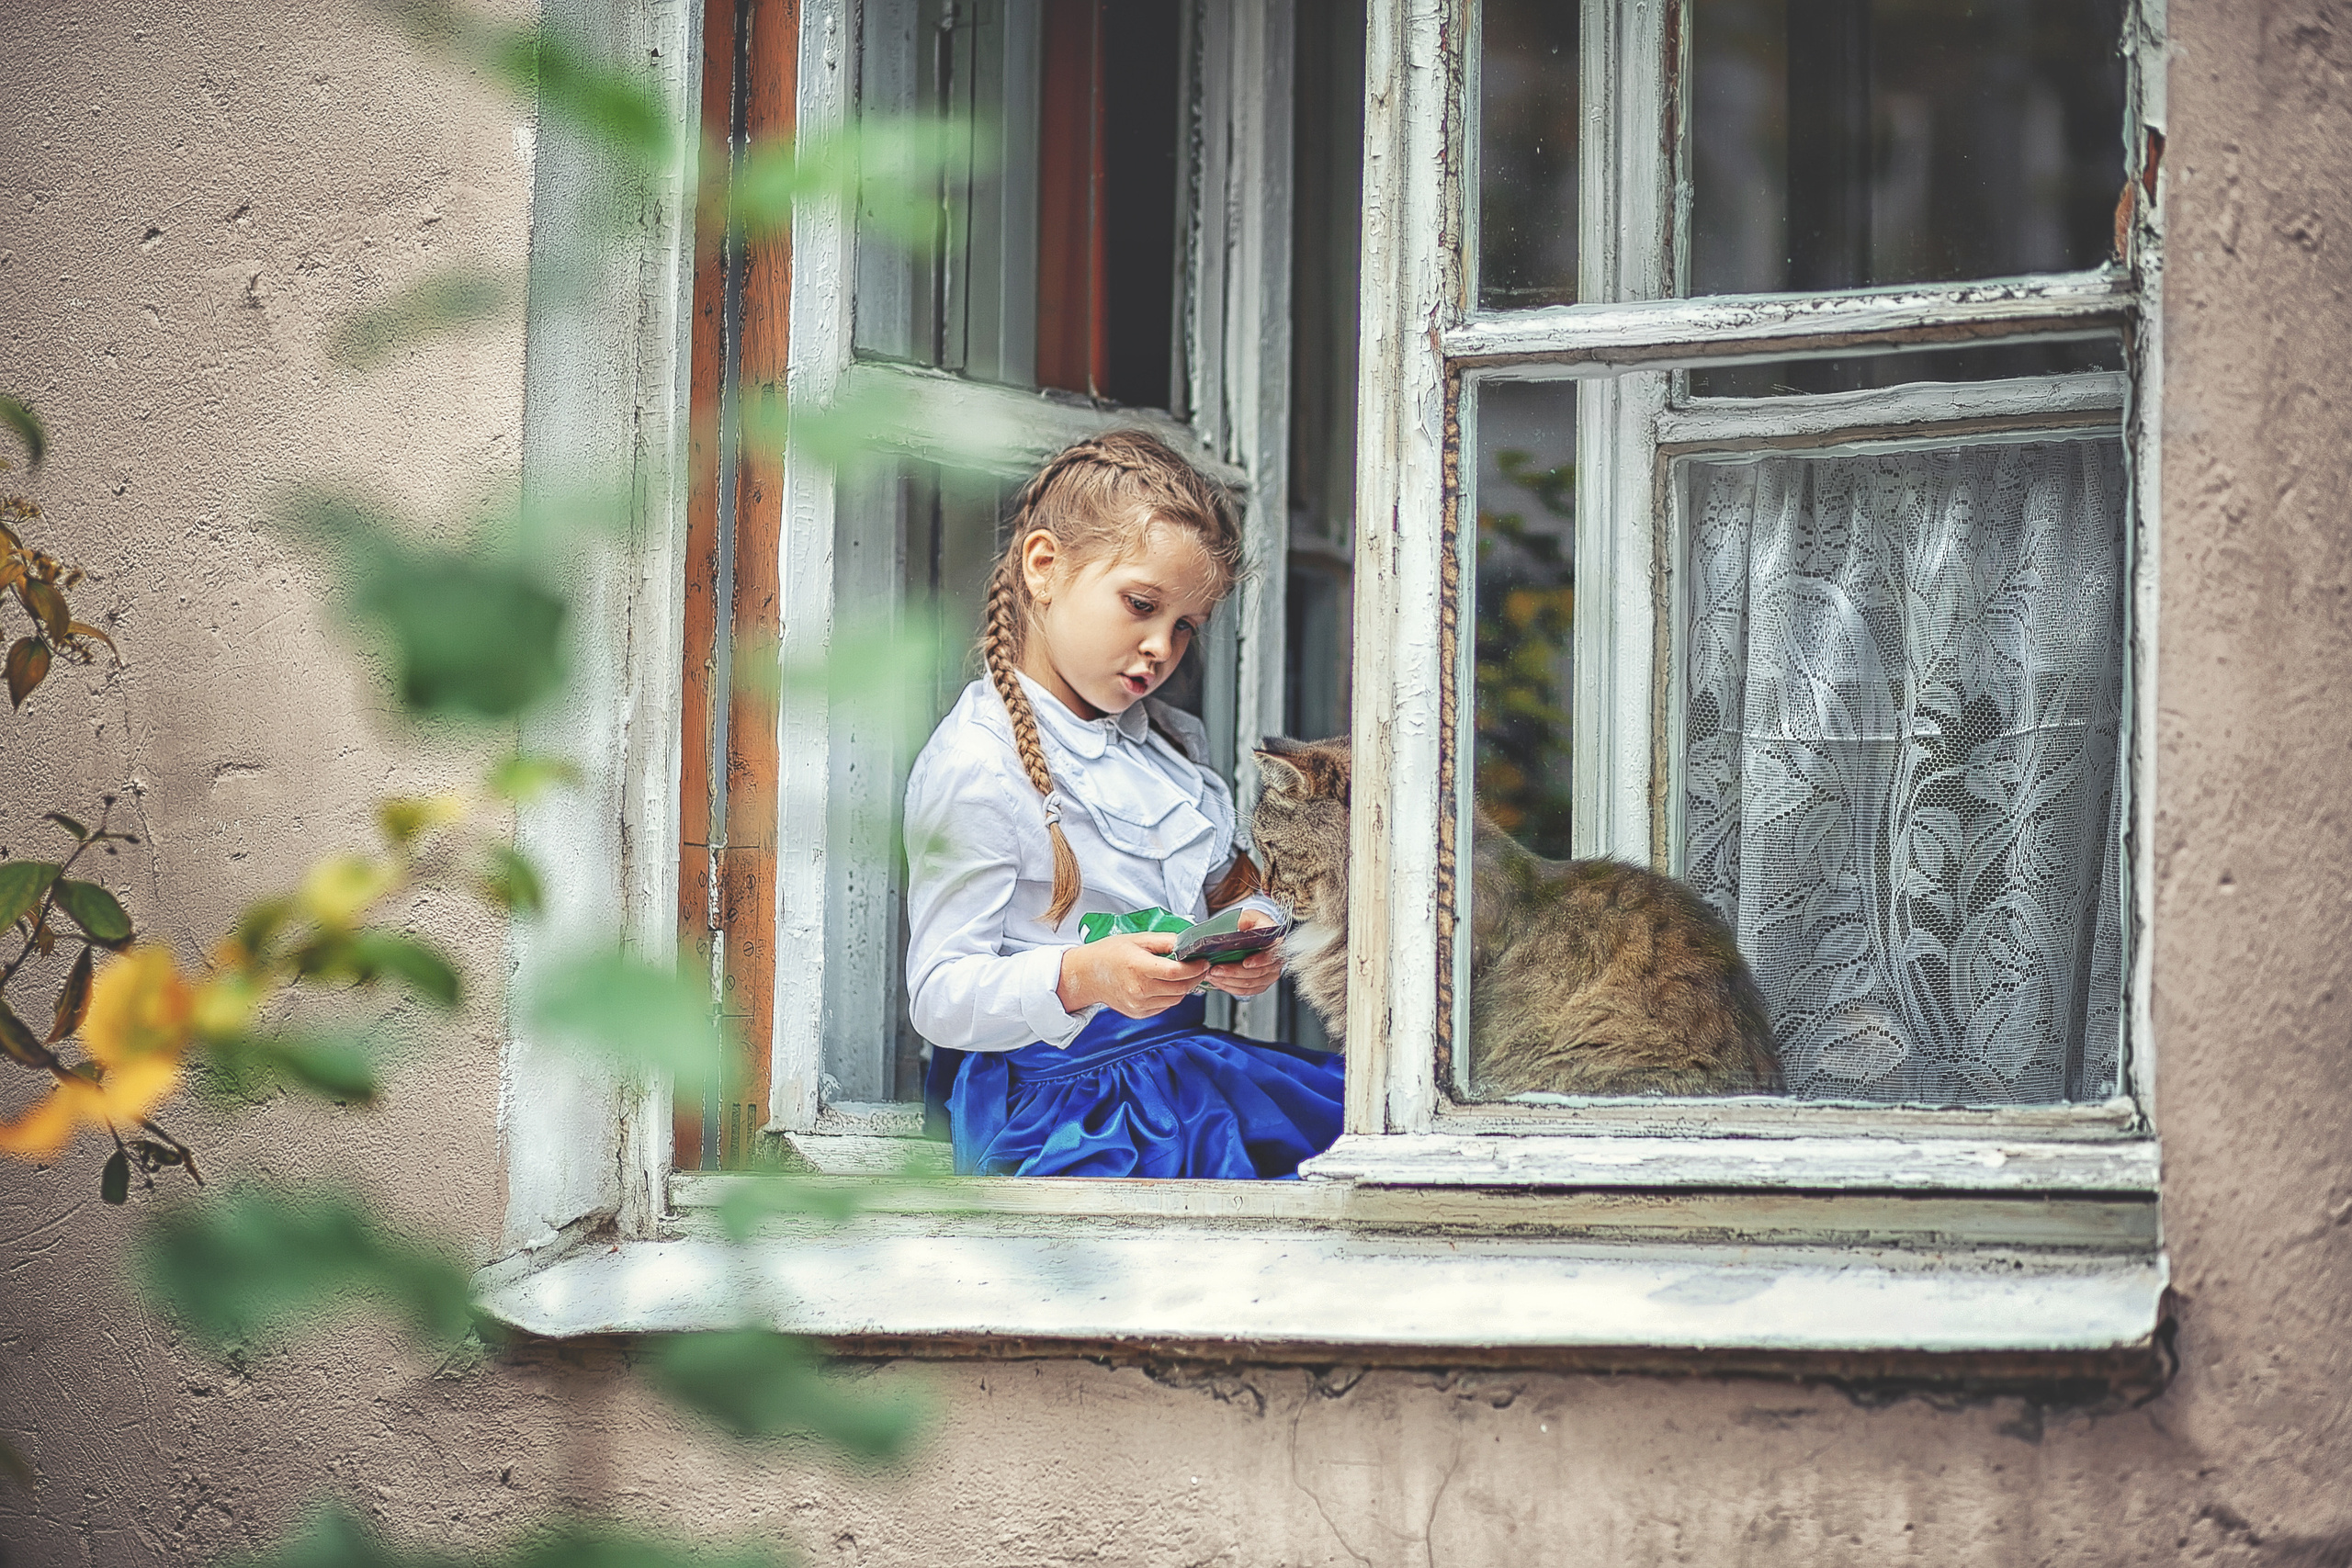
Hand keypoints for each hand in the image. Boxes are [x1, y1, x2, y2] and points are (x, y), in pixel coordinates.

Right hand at [1057, 932, 1210, 1018]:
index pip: (1176, 972)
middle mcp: (1139, 989)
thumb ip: (1165, 940)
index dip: (1195, 967)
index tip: (1203, 961)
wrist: (1087, 976)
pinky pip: (1166, 1006)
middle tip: (1200, 966)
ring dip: (1185, 987)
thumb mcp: (1137, 939)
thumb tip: (1188, 942)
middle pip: (1180, 988)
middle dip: (1196, 977)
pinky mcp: (1139, 1013)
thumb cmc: (1109, 954)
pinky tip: (1166, 984)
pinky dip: (1172, 995)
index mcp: (1138, 967)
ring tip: (1183, 974)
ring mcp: (1139, 1004)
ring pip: (1176, 999)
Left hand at [1203, 909, 1284, 999]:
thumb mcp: (1251, 917)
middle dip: (1233, 972)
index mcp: (1277, 943)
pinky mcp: (1260, 984)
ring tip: (1212, 975)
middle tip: (1215, 969)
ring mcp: (1269, 975)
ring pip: (1249, 984)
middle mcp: (1276, 962)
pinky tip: (1218, 982)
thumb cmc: (1255, 925)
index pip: (1271, 955)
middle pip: (1257, 973)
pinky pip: (1245, 991)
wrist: (1258, 934)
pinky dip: (1230, 987)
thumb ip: (1245, 920)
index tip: (1245, 963)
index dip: (1259, 960)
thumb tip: (1238, 926)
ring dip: (1228, 981)